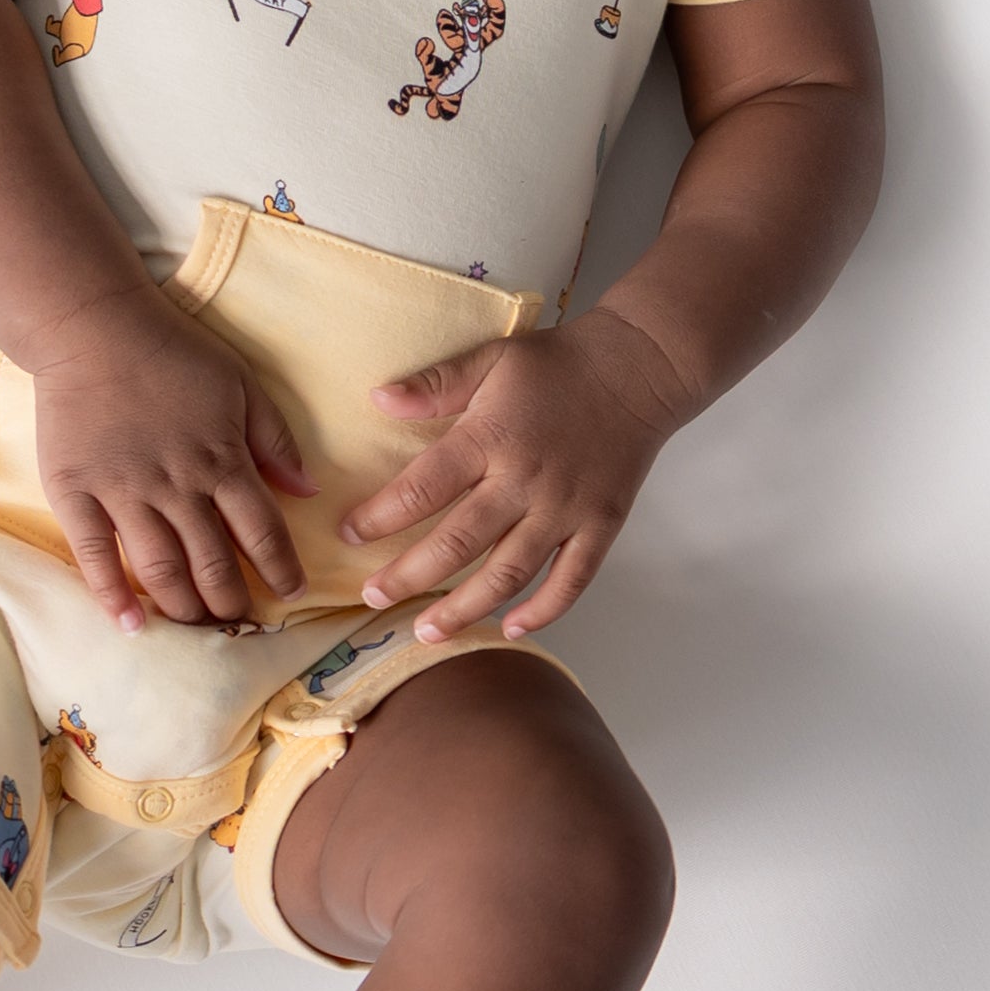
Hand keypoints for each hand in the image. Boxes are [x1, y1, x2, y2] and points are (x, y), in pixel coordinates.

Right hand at [27, 291, 314, 630]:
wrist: (92, 327)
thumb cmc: (172, 352)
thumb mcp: (241, 383)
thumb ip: (276, 438)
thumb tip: (309, 491)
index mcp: (222, 460)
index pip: (262, 531)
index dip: (281, 568)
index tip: (292, 592)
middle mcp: (177, 486)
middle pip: (212, 562)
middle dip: (232, 601)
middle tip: (240, 620)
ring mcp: (123, 492)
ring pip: (160, 569)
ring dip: (183, 607)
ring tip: (197, 626)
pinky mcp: (76, 492)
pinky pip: (95, 554)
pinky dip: (112, 595)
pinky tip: (129, 624)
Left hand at [339, 311, 687, 643]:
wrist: (640, 367)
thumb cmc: (558, 363)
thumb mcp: (492, 358)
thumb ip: (436, 384)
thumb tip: (377, 400)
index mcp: (492, 438)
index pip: (424, 487)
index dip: (381, 516)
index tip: (348, 535)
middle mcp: (526, 481)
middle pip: (458, 543)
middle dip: (409, 576)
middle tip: (372, 598)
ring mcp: (566, 509)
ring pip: (509, 573)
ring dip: (464, 608)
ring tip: (427, 632)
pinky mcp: (602, 525)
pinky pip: (571, 580)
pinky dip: (542, 610)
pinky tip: (510, 628)